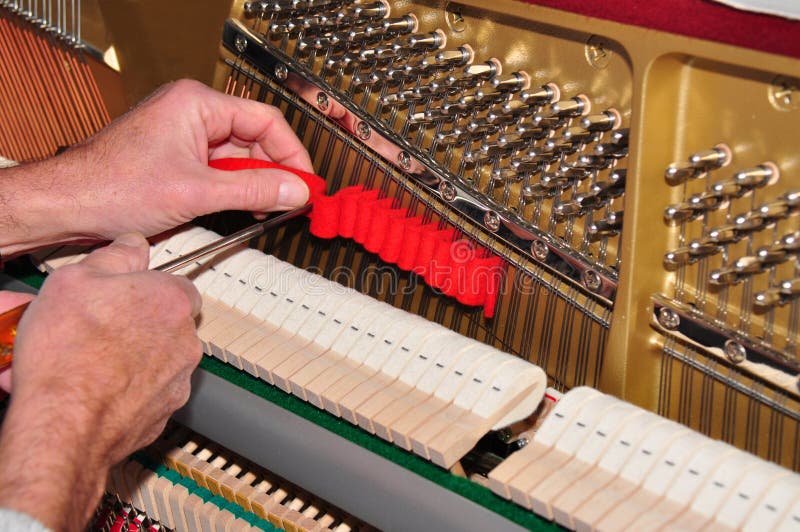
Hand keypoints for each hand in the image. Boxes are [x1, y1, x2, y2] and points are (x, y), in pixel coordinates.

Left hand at [0, 79, 312, 256]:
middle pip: (254, 139)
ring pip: (237, 157)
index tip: (307, 181)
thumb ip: (254, 191)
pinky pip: (218, 170)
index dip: (292, 153)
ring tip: (271, 208)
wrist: (68, 204)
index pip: (266, 121)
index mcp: (197, 104)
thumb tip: (295, 191)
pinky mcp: (177, 158)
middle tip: (294, 199)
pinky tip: (245, 208)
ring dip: (254, 183)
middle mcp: (192, 114)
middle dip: (274, 171)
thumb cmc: (112, 186)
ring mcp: (184, 136)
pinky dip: (233, 189)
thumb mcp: (197, 191)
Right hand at [0, 233, 201, 529]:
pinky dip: (119, 392)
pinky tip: (86, 389)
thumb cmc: (69, 354)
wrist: (64, 424)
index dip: (140, 289)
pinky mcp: (161, 415)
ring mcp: (177, 381)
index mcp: (172, 301)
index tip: (117, 295)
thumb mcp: (77, 278)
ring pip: (151, 361)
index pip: (173, 285)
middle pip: (162, 324)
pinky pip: (142, 395)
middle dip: (128, 326)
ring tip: (79, 362)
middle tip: (89, 330)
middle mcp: (185, 342)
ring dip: (122, 359)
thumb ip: (115, 257)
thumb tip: (132, 245)